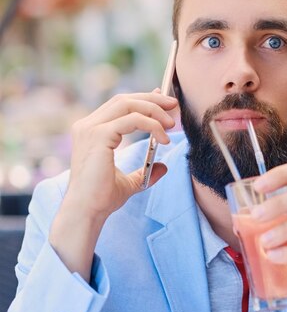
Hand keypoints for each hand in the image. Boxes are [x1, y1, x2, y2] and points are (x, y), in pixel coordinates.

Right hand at [64, 91, 176, 221]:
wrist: (87, 211)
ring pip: (128, 105)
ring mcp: (91, 129)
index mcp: (90, 131)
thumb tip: (163, 166)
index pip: (119, 105)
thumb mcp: (129, 182)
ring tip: (171, 124)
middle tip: (174, 105)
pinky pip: (132, 120)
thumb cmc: (101, 198)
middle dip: (152, 99)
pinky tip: (163, 139)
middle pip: (124, 100)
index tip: (164, 102)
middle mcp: (87, 126)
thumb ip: (144, 171)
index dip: (143, 99)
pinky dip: (152, 125)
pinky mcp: (99, 135)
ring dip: (154, 110)